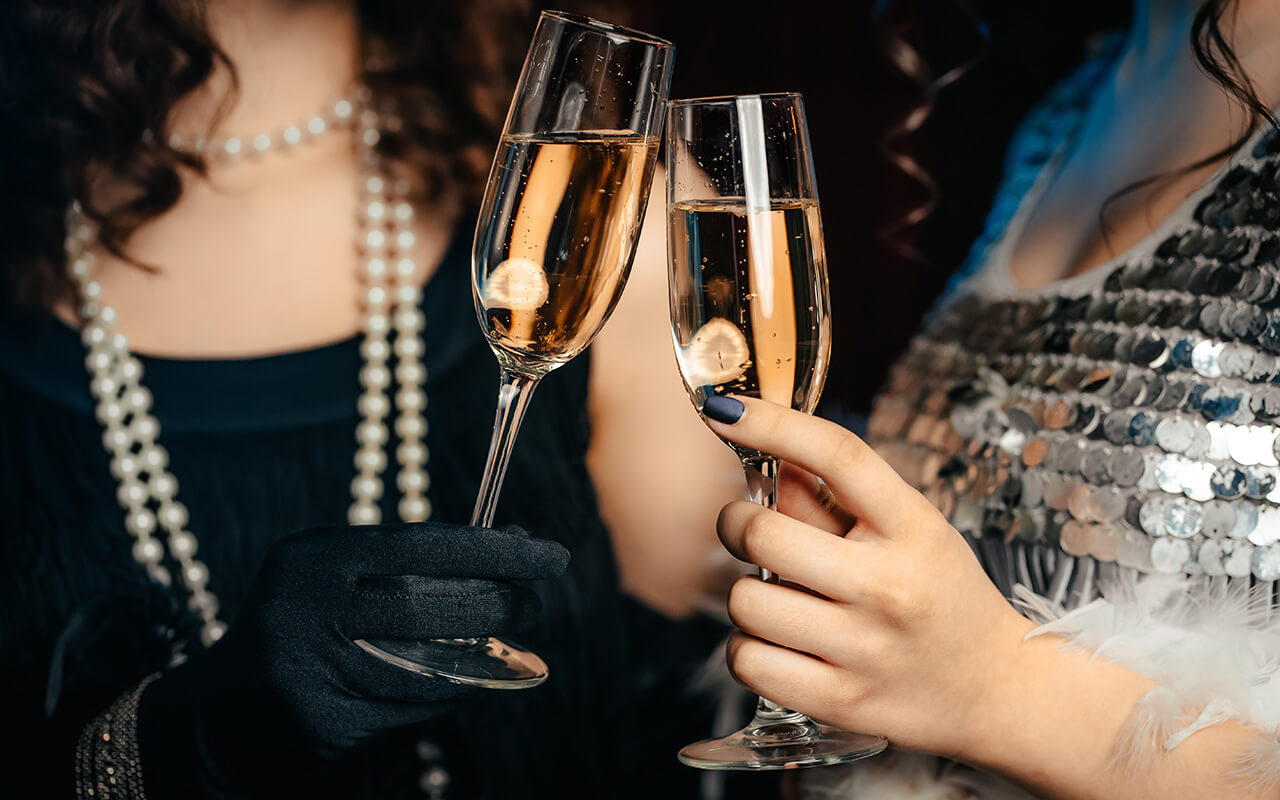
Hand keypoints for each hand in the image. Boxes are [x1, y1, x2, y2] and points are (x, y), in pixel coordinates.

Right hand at [138, 522, 567, 793]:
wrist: (224, 704)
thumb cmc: (308, 616)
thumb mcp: (345, 569)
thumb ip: (418, 556)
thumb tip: (517, 542)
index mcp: (317, 557)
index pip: (424, 545)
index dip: (497, 550)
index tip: (553, 556)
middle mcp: (307, 609)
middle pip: (431, 607)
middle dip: (498, 606)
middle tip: (534, 606)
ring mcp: (311, 671)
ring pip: (430, 666)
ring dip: (486, 659)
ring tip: (513, 648)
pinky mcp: (323, 723)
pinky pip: (412, 709)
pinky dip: (450, 696)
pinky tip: (467, 683)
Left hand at [706, 396, 1033, 757]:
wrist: (997, 691)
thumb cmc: (940, 596)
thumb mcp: (908, 531)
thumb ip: (834, 499)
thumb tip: (764, 458)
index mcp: (913, 528)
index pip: (838, 455)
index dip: (771, 422)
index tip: (723, 409)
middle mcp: (889, 587)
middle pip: (765, 533)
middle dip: (736, 524)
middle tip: (748, 528)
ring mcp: (865, 650)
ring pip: (745, 601)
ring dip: (746, 592)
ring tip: (779, 596)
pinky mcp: (840, 703)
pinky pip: (748, 660)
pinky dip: (749, 647)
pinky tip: (779, 641)